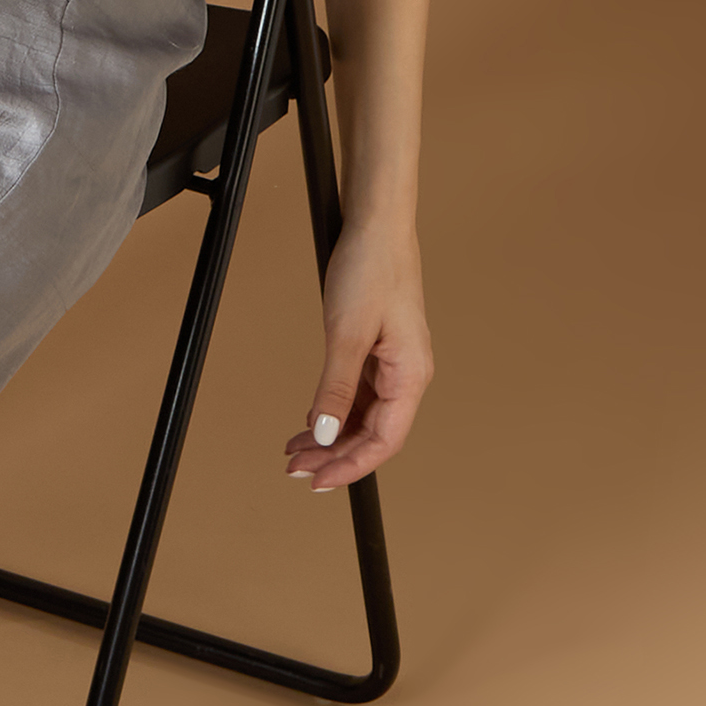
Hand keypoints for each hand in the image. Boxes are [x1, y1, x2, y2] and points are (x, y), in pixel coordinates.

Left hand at [285, 220, 430, 489]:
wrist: (377, 225)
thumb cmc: (371, 269)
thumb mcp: (346, 335)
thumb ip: (335, 389)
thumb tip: (324, 433)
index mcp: (411, 375)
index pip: (384, 441)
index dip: (351, 466)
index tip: (318, 481)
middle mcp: (407, 375)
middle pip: (372, 434)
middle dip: (334, 455)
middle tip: (295, 470)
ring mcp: (393, 364)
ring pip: (362, 417)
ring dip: (329, 436)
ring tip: (295, 451)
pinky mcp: (378, 351)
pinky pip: (358, 395)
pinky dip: (332, 411)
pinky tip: (308, 421)